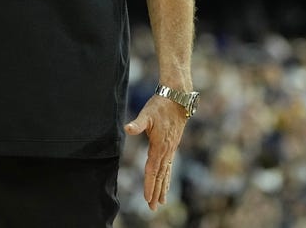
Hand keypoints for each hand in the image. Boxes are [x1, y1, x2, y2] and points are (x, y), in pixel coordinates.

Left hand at [124, 96, 187, 210]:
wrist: (177, 98)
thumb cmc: (160, 105)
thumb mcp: (146, 114)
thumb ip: (137, 124)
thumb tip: (127, 128)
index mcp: (159, 146)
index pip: (153, 169)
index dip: (149, 184)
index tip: (147, 198)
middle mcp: (167, 150)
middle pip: (160, 175)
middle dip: (156, 192)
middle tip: (153, 208)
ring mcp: (171, 149)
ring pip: (166, 173)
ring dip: (163, 188)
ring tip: (162, 202)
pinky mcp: (172, 146)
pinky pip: (169, 166)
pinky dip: (167, 177)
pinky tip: (166, 183)